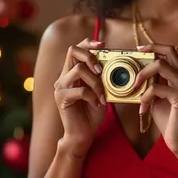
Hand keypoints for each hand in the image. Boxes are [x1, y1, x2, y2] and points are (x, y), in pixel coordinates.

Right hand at [54, 38, 106, 154]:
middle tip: (101, 70)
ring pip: (78, 70)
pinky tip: (97, 104)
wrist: (83, 134)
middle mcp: (64, 77)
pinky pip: (80, 90)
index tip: (102, 45)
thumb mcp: (101, 91)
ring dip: (95, 81)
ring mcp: (61, 87)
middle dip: (90, 56)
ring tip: (102, 94)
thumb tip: (116, 63)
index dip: (88, 43)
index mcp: (72, 72)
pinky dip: (92, 96)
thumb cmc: (92, 113)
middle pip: (72, 51)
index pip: (75, 49)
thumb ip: (103, 77)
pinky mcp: (62, 98)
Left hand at [134, 43, 177, 157]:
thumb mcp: (156, 97)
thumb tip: (136, 74)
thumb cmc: (167, 119)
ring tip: (135, 90)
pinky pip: (156, 87)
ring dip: (143, 76)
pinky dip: (145, 97)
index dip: (154, 46)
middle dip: (148, 56)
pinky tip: (143, 108)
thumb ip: (151, 84)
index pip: (170, 51)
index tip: (139, 49)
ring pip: (160, 65)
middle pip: (167, 52)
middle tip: (134, 69)